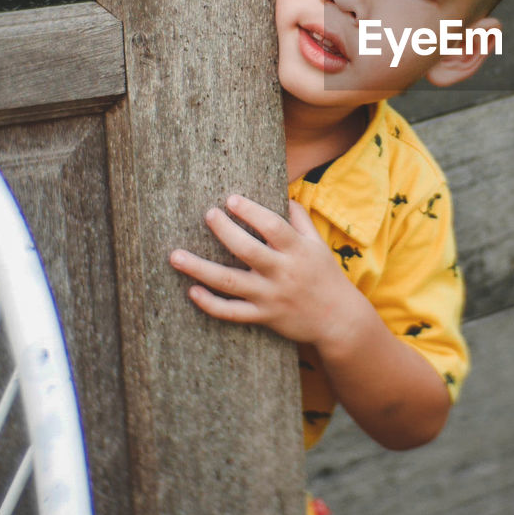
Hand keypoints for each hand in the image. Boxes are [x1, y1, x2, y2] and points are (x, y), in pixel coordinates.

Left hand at [169, 194, 362, 346]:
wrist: (337, 319)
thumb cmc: (325, 276)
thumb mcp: (318, 244)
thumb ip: (300, 219)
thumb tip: (282, 195)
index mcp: (297, 251)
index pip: (273, 227)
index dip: (251, 212)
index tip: (231, 199)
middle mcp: (282, 273)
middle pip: (248, 251)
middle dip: (225, 231)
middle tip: (208, 214)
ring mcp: (270, 297)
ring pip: (231, 283)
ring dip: (200, 269)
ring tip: (175, 256)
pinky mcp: (263, 317)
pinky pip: (232, 313)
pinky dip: (210, 304)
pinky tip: (192, 291)